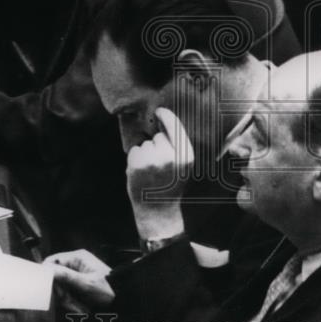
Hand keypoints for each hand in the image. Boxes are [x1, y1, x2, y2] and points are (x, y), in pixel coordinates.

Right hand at [45, 249, 113, 307]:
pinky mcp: (75, 287)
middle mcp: (74, 265)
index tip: (47, 287)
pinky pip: (65, 295)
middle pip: (55, 277)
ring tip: (79, 307)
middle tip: (67, 300)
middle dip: (60, 292)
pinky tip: (80, 308)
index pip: (53, 261)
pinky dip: (71, 303)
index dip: (48, 274)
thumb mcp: (86, 284)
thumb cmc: (108, 289)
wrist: (121, 300)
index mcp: (77, 258)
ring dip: (67, 300)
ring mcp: (74, 276)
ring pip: (59, 289)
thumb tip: (48, 270)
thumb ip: (66, 277)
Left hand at [126, 107, 192, 242]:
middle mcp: (170, 156)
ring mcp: (152, 160)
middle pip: (159, 136)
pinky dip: (135, 159)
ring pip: (145, 144)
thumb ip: (178, 147)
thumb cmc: (170, 187)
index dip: (166, 116)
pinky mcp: (137, 164)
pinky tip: (141, 173)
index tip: (159, 110)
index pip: (175, 127)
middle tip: (159, 166)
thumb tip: (163, 123)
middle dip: (157, 145)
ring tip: (151, 172)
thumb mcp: (182, 167)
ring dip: (146, 153)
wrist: (157, 211)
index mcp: (186, 156)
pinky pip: (135, 151)